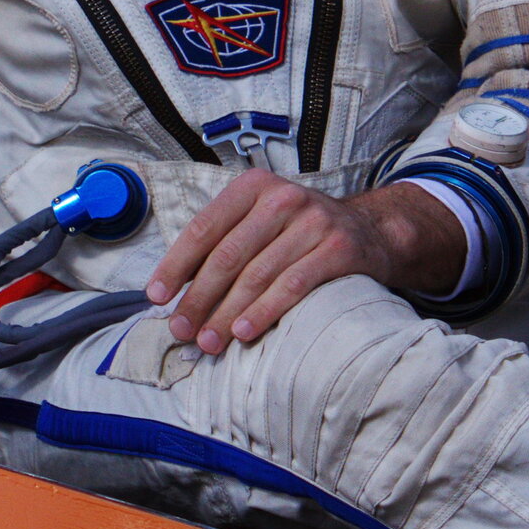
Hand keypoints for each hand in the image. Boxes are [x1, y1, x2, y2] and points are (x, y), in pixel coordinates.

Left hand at [145, 172, 465, 354]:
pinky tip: (244, 332)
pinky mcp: (338, 248)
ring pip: (257, 275)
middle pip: (228, 255)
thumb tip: (174, 291)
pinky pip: (293, 285)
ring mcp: (313, 221)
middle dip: (198, 297)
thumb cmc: (300, 233)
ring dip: (226, 313)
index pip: (204, 228)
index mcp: (253, 187)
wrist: (371, 230)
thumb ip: (224, 243)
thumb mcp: (262, 221)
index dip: (177, 265)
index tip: (156, 297)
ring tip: (206, 341)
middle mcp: (282, 198)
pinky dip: (265, 311)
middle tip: (179, 330)